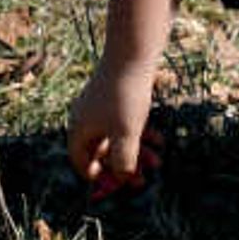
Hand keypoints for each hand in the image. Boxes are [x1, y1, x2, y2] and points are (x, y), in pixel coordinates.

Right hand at [65, 59, 163, 196]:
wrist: (132, 54)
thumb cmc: (125, 97)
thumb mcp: (125, 135)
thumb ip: (123, 161)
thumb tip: (124, 178)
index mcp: (79, 129)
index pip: (81, 161)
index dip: (99, 177)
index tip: (118, 185)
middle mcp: (85, 119)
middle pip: (102, 152)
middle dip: (124, 166)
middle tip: (144, 179)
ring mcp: (100, 107)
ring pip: (117, 138)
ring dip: (137, 151)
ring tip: (159, 162)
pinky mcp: (114, 97)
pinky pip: (125, 123)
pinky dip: (140, 133)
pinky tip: (160, 140)